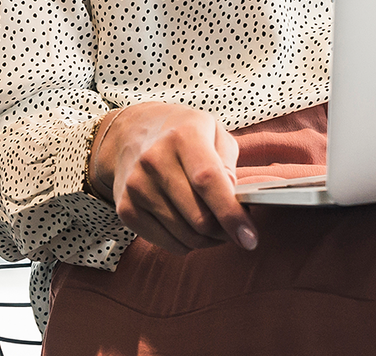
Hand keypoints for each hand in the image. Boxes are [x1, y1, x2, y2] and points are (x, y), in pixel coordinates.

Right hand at [86, 102, 257, 254]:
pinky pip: (167, 244)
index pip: (208, 181)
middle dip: (225, 232)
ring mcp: (136, 186)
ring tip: (212, 223)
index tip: (249, 239)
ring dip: (207, 239)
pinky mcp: (125, 209)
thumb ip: (228, 164)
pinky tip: (188, 224)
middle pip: (199, 218)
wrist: (130, 133)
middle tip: (233, 226)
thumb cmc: (181, 134)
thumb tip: (233, 200)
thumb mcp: (213, 131)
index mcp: (183, 136)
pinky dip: (185, 243)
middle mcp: (154, 160)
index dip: (230, 214)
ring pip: (185, 236)